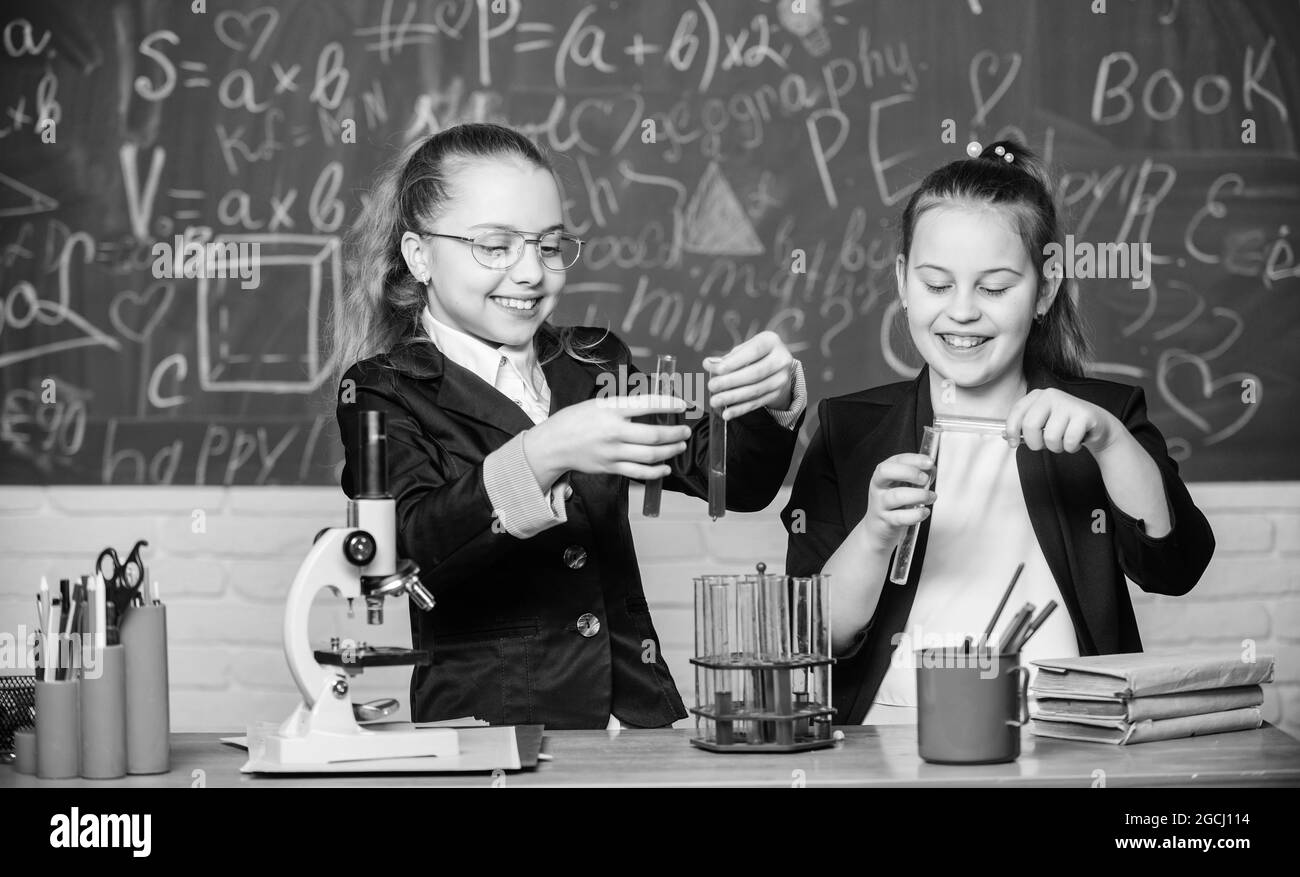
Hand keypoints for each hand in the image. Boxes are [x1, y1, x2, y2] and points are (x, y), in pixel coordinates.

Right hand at [524, 395, 690, 487]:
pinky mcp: (610, 467)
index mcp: (611, 409)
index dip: (669, 404)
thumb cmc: (576, 420)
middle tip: (685, 431)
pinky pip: (639, 472)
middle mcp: (613, 431)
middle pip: (653, 435)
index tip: (683, 405)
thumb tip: (654, 406)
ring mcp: (612, 452)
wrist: (553, 444)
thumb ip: (624, 406)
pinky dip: (656, 472)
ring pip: (650, 455)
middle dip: (675, 433)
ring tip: (679, 446)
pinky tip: (665, 468)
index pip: (647, 404)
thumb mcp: (599, 404)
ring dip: (670, 451)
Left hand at [704, 331, 795, 419]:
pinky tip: (727, 413)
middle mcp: (781, 360)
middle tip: (711, 386)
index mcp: (771, 342)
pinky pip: (756, 403)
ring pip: (755, 391)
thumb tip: (708, 364)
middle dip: (730, 381)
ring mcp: (781, 379)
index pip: (753, 351)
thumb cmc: (754, 355)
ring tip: (715, 401)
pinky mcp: (777, 394)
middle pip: (754, 373)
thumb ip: (727, 358)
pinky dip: (740, 409)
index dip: (734, 362)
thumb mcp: (743, 350)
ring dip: (732, 397)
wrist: (777, 368)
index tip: (716, 370)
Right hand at [860, 453, 936, 553]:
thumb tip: (931, 469)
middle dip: (910, 472)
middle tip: (925, 480)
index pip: (896, 460)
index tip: (929, 462)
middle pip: (886, 472)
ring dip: (919, 495)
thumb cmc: (894, 505)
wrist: (878, 529)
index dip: (914, 459)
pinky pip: (900, 517)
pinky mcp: (886, 521)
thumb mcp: (904, 486)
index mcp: (883, 475)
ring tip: (931, 497)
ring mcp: (880, 504)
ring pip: (896, 496)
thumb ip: (918, 476)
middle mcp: (879, 487)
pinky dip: (916, 514)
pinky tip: (925, 511)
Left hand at [1005, 388, 1122, 454]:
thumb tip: (1005, 436)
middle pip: (1030, 426)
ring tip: (1064, 441)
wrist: (1096, 424)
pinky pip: (1069, 441)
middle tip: (1044, 445)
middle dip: (1035, 443)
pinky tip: (1077, 440)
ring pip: (1050, 437)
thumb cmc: (1064, 425)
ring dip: (1056, 447)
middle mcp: (1051, 395)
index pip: (1016, 412)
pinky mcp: (1084, 414)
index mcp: (1037, 395)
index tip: (1013, 443)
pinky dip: (1071, 447)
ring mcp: (1068, 403)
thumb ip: (1023, 428)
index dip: (1011, 431)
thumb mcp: (1041, 424)